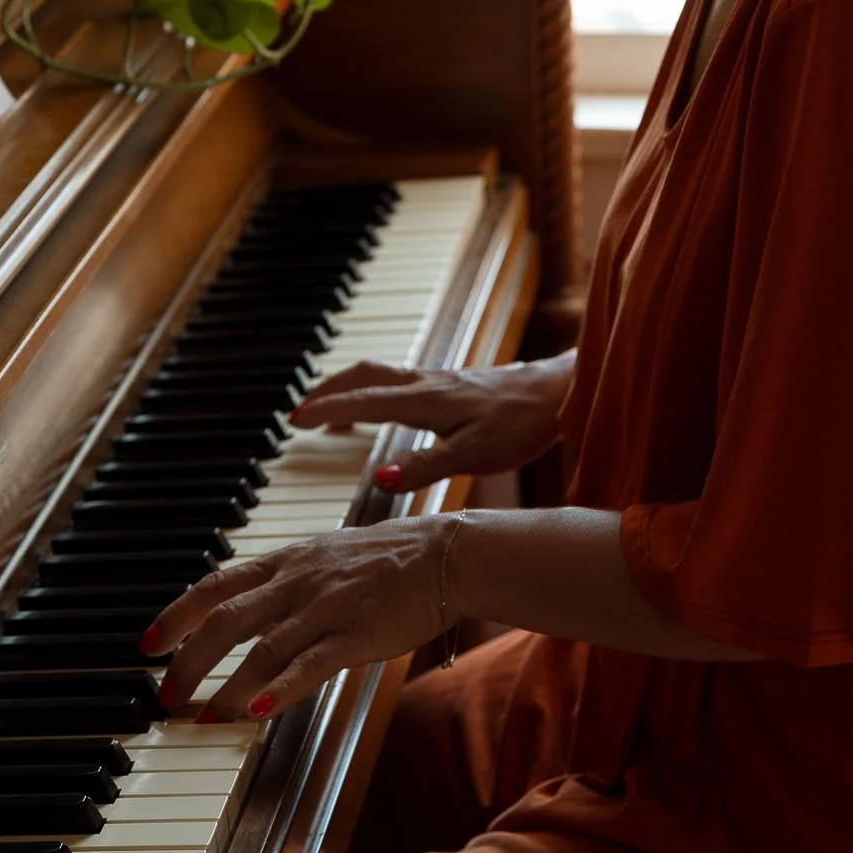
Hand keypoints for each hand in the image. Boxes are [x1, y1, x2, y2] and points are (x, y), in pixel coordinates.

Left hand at [146, 515, 454, 720]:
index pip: (214, 585)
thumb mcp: (325, 555)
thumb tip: (246, 606)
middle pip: (224, 620)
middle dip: (187, 660)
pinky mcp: (357, 634)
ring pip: (260, 647)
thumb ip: (285, 579)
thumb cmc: (390, 558)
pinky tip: (255, 711)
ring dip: (225, 685)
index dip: (174, 615)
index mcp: (286, 560)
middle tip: (167, 693)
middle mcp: (297, 581)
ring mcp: (326, 607)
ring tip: (204, 716)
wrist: (447, 552)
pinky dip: (278, 689)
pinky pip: (309, 664)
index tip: (147, 645)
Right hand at [288, 352, 572, 492]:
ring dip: (348, 387)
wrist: (558, 394)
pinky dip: (373, 389)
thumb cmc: (521, 425)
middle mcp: (425, 384)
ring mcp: (438, 380)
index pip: (362, 402)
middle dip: (328, 391)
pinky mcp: (451, 384)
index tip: (294, 419)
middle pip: (363, 376)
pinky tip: (379, 405)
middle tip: (299, 412)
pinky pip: (397, 379)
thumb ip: (424, 467)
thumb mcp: (473, 454)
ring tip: (327, 406)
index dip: (326, 409)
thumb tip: (378, 478)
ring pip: (380, 374)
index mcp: (424, 401)